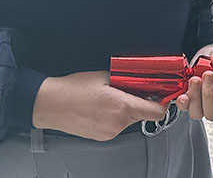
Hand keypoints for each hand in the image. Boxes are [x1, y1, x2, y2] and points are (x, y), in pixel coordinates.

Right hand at [32, 70, 167, 140]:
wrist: (50, 104)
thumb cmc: (73, 89)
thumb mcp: (104, 76)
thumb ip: (127, 80)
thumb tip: (142, 81)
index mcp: (122, 106)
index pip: (157, 112)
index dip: (162, 103)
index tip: (162, 94)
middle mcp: (118, 123)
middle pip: (143, 114)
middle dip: (141, 102)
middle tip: (131, 89)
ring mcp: (110, 132)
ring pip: (130, 120)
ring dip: (127, 109)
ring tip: (110, 97)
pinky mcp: (103, 137)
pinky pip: (118, 126)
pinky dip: (116, 116)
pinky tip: (102, 107)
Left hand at [174, 42, 212, 122]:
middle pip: (212, 113)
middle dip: (208, 94)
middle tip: (208, 74)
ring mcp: (203, 105)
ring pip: (197, 112)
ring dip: (196, 97)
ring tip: (196, 79)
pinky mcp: (190, 100)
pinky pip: (185, 107)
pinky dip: (183, 102)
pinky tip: (183, 94)